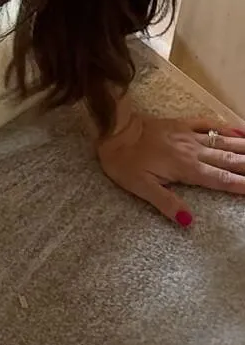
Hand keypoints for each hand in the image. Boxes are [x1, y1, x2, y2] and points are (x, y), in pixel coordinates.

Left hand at [97, 110, 244, 222]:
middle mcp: (192, 151)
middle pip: (228, 160)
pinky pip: (208, 123)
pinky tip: (240, 130)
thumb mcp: (140, 187)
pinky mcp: (181, 124)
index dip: (241, 185)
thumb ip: (166, 203)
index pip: (220, 180)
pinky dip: (226, 126)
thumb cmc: (123, 161)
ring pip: (223, 142)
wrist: (111, 129)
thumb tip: (189, 221)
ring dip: (243, 147)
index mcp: (185, 169)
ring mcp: (188, 135)